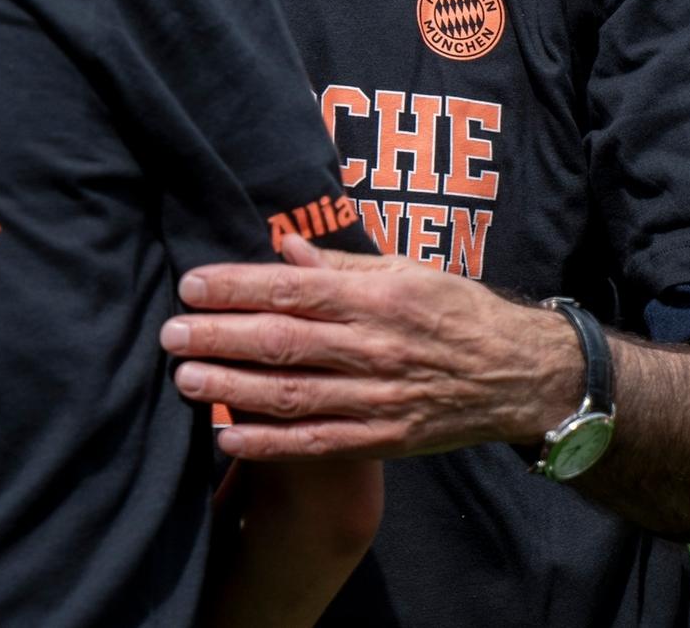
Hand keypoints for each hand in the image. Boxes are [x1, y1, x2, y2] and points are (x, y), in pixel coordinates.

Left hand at [162, 236, 584, 461]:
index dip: (238, 286)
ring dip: (232, 388)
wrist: (520, 375)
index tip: (192, 284)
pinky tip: (227, 436)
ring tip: (184, 379)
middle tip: (170, 333)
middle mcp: (375, 348)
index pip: (293, 289)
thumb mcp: (407, 270)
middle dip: (220, 337)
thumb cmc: (456, 312)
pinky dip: (270, 444)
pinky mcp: (383, 441)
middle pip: (283, 342)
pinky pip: (317, 445)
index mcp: (378, 298)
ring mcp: (379, 400)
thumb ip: (341, 264)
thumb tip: (283, 245)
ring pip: (293, 396)